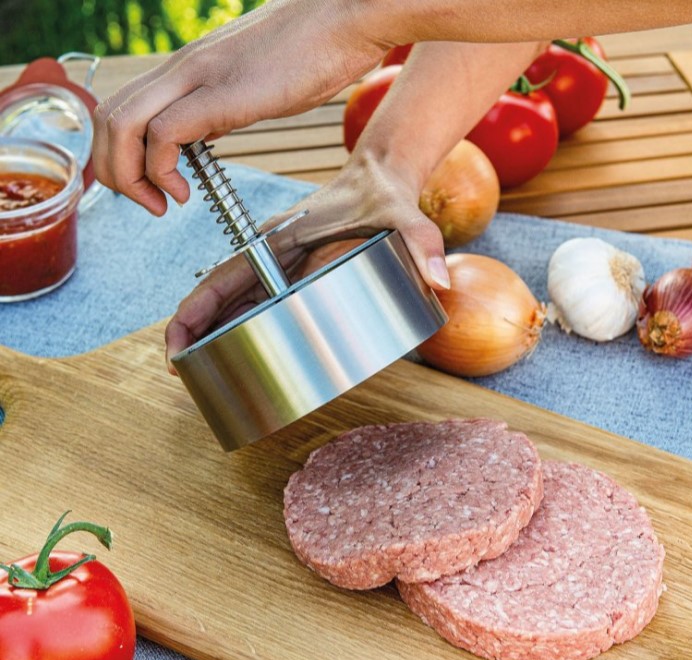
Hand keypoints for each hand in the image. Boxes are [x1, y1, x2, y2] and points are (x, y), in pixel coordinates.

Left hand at [92, 0, 386, 215]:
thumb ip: (222, 108)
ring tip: (162, 203)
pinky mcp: (220, 94)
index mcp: (188, 69)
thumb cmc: (314, 52)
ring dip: (129, 176)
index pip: (122, 110)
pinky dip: (161, 172)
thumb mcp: (255, 88)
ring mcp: (196, 78)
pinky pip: (163, 135)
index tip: (152, 189)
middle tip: (148, 203)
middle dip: (113, 172)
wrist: (347, 17)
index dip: (120, 156)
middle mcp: (181, 69)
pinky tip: (185, 193)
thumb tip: (207, 132)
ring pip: (121, 125)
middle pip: (108, 118)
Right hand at [164, 151, 448, 371]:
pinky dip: (237, 326)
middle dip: (193, 333)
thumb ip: (422, 241)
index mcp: (277, 240)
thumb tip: (440, 279)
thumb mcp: (401, 216)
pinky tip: (238, 352)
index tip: (176, 346)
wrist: (381, 176)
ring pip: (231, 302)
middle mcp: (268, 254)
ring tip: (202, 375)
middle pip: (218, 296)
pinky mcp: (289, 273)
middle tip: (183, 375)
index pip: (223, 277)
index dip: (194, 312)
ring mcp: (277, 264)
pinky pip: (254, 302)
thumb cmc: (383, 195)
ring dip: (211, 334)